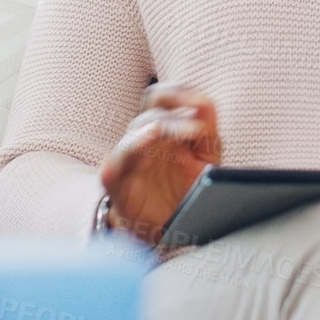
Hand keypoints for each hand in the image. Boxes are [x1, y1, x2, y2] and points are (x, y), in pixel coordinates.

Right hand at [97, 83, 221, 245]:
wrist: (170, 227)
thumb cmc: (186, 189)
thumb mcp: (206, 159)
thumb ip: (208, 132)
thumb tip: (205, 103)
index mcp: (165, 129)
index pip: (163, 98)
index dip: (178, 93)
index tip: (199, 102)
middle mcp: (144, 141)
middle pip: (148, 114)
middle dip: (170, 116)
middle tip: (196, 130)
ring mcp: (130, 163)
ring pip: (130, 141)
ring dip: (145, 135)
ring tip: (159, 132)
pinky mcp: (118, 187)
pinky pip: (110, 173)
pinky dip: (113, 166)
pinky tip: (118, 163)